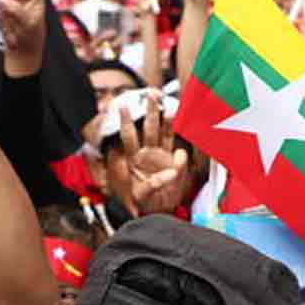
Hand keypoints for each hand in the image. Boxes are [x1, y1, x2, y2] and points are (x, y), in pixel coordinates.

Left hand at [120, 92, 189, 217]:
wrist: (158, 209)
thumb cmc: (146, 202)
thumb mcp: (143, 196)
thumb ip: (154, 184)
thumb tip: (171, 172)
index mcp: (134, 160)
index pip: (129, 137)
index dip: (127, 122)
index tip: (123, 107)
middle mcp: (147, 153)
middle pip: (148, 128)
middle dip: (149, 111)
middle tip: (150, 94)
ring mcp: (161, 155)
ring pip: (164, 132)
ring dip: (166, 118)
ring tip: (168, 105)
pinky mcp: (174, 160)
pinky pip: (178, 147)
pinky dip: (180, 140)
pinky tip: (181, 125)